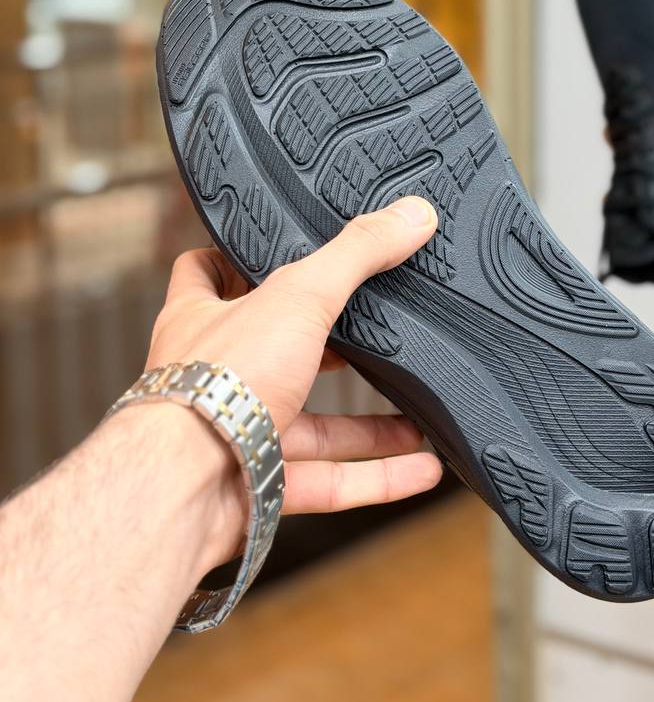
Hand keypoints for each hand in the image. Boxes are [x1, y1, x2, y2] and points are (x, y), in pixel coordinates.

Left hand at [146, 196, 442, 562]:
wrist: (184, 487)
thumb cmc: (213, 384)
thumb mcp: (297, 295)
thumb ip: (357, 255)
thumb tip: (411, 214)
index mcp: (203, 318)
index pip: (206, 272)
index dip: (236, 260)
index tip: (277, 252)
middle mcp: (216, 376)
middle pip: (276, 355)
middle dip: (331, 355)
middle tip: (375, 341)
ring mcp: (237, 435)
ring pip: (312, 429)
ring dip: (369, 427)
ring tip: (417, 417)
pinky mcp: (260, 486)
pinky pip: (330, 481)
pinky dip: (378, 476)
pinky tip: (421, 467)